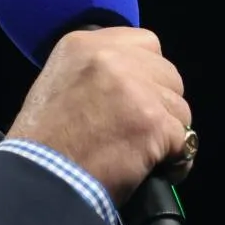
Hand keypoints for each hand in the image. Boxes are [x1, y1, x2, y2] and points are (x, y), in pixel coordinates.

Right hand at [7, 29, 191, 203]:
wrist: (39, 180)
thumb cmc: (42, 144)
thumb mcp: (58, 84)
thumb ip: (95, 72)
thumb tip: (133, 81)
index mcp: (84, 44)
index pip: (145, 43)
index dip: (147, 74)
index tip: (137, 97)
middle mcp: (112, 57)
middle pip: (167, 73)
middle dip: (160, 102)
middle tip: (138, 129)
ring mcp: (136, 89)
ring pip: (179, 107)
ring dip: (168, 132)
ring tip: (143, 154)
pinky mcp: (153, 122)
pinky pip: (185, 139)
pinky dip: (176, 160)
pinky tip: (158, 171)